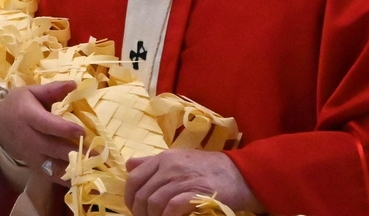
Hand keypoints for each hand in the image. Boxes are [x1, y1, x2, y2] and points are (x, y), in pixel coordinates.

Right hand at [0, 81, 84, 184]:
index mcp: (28, 116)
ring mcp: (32, 155)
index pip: (47, 125)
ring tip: (93, 168)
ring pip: (53, 165)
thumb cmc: (18, 105)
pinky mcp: (35, 166)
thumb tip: (74, 84)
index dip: (64, 129)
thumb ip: (53, 90)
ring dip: (73, 168)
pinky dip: (66, 179)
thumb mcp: (31, 92)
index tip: (82, 131)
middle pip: (52, 147)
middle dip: (74, 151)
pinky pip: (51, 176)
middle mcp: (29, 138)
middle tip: (97, 154)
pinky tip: (82, 179)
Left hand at [124, 150, 263, 215]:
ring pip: (154, 202)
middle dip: (140, 211)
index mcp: (163, 158)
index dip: (129, 196)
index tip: (134, 209)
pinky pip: (171, 207)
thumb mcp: (178, 158)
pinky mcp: (195, 192)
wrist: (239, 173)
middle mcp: (170, 166)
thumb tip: (129, 165)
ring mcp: (182, 179)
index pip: (134, 177)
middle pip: (142, 193)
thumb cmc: (207, 168)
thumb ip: (152, 162)